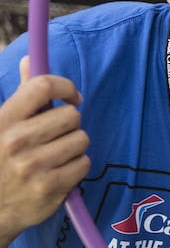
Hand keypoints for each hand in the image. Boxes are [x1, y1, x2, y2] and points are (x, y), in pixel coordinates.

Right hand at [0, 57, 89, 247]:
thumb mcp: (3, 124)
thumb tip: (30, 60)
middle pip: (71, 115)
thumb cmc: (2, 159)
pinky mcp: (50, 187)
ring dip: (74, 147)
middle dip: (70, 124)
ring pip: (81, 139)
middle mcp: (16, 141)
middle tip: (56, 136)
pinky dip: (76, 167)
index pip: (43, 86)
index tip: (71, 98)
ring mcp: (33, 165)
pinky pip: (84, 163)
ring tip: (55, 156)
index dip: (66, 88)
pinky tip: (59, 172)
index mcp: (4, 119)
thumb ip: (23, 95)